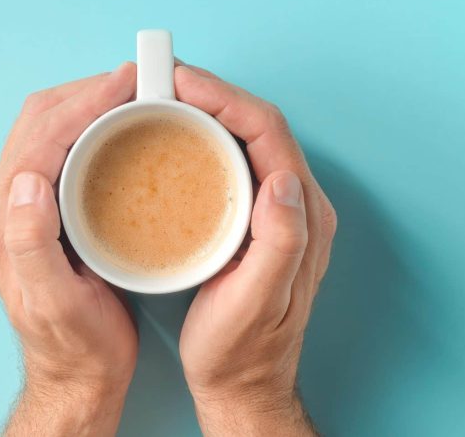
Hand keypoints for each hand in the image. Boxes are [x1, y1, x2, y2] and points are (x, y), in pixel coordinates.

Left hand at [0, 63, 138, 435]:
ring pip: (51, 128)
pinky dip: (92, 125)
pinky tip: (124, 127)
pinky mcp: (44, 211)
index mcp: (5, 217)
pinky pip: (63, 149)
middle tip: (141, 78)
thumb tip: (26, 181)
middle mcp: (6, 202)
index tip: (130, 82)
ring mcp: (23, 204)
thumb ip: (32, 244)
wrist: (77, 377)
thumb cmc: (75, 346)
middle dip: (88, 90)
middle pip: (41, 120)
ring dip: (90, 102)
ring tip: (137, 93)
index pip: (41, 136)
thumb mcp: (56, 303)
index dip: (85, 101)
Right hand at [176, 64, 337, 435]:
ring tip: (163, 97)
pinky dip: (204, 137)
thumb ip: (280, 243)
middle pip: (258, 125)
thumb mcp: (256, 303)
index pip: (268, 131)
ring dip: (208, 110)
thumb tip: (282, 181)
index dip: (224, 97)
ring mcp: (278, 210)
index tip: (179, 82)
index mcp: (302, 215)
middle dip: (212, 92)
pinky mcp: (257, 220)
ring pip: (246, 138)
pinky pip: (235, 160)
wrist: (242, 385)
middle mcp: (296, 204)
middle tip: (162, 79)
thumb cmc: (241, 351)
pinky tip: (174, 137)